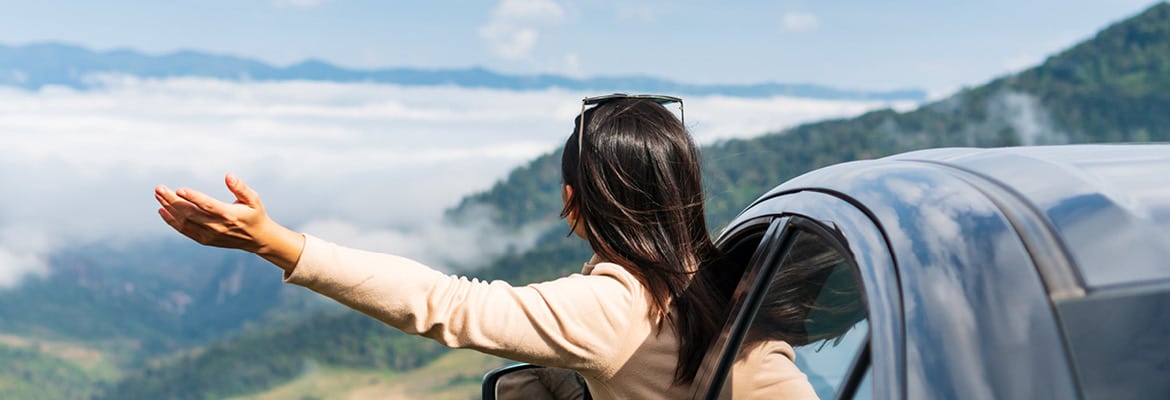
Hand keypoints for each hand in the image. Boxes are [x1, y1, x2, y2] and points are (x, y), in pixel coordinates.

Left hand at [155, 173, 303, 270]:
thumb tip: (228, 176)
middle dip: (173, 200)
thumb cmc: (254, 214)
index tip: (179, 189)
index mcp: (229, 215)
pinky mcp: (205, 240)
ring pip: (185, 222)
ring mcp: (210, 235)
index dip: (193, 198)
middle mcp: (218, 227)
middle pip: (191, 213)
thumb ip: (240, 188)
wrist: (257, 239)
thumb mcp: (253, 199)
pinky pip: (185, 230)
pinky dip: (172, 221)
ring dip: (169, 208)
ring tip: (159, 195)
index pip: (208, 206)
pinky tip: (163, 210)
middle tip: (159, 188)